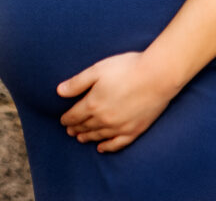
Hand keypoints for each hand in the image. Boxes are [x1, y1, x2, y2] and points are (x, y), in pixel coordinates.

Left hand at [57, 52, 175, 151]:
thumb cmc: (127, 68)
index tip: (63, 120)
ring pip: (98, 136)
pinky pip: (116, 144)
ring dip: (87, 137)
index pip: (74, 116)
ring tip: (81, 138)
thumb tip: (58, 92)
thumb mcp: (98, 69)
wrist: (157, 76)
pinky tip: (102, 148)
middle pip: (85, 127)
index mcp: (93, 103)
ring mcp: (119, 127)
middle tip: (70, 130)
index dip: (66, 119)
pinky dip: (107, 147)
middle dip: (75, 128)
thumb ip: (77, 82)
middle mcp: (104, 119)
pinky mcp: (134, 130)